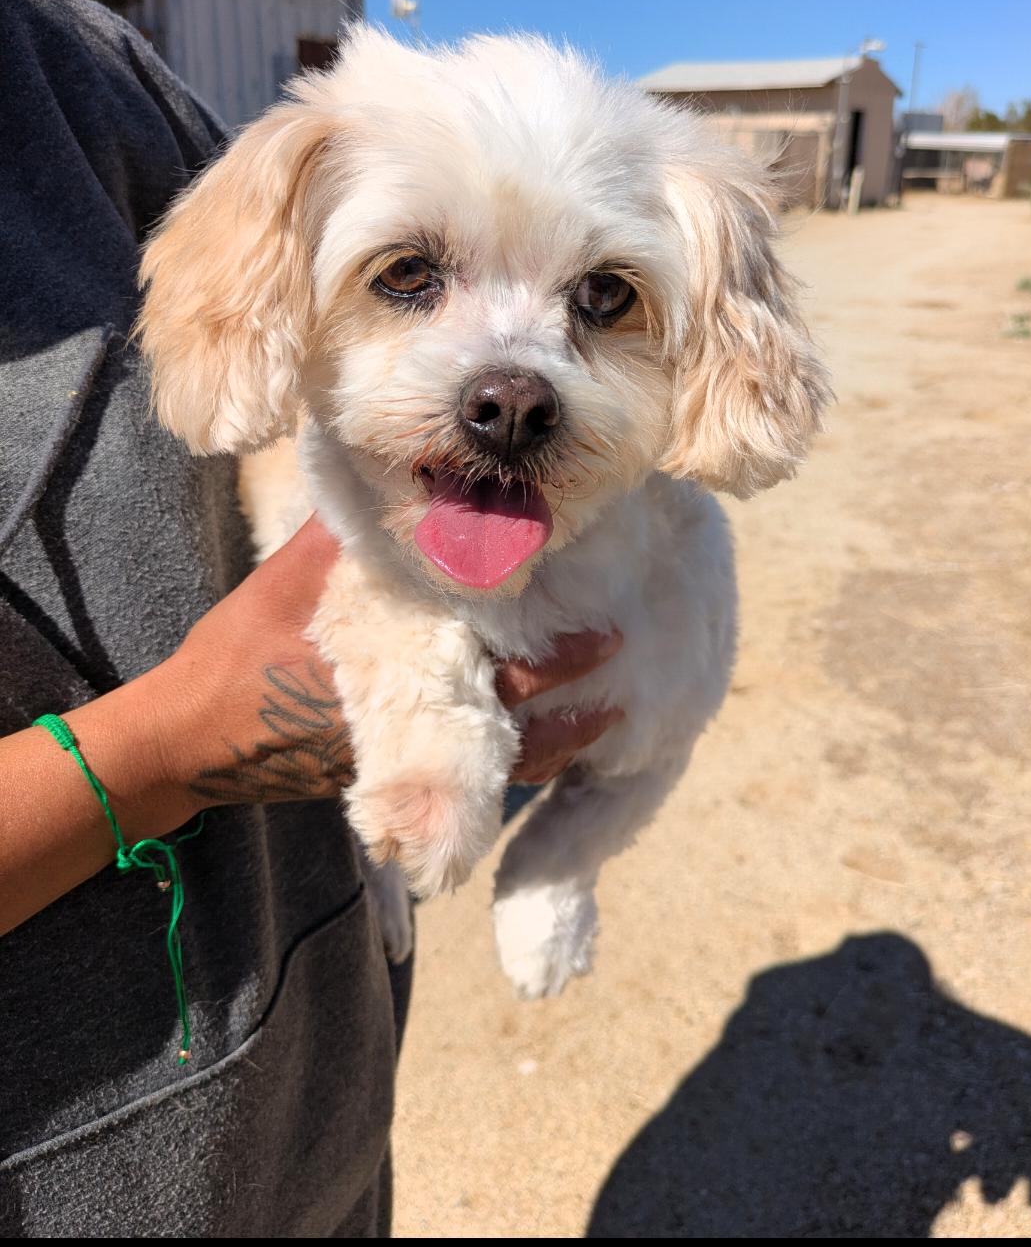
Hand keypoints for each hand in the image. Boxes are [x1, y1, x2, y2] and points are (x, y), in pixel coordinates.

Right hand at [163, 519, 622, 808]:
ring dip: (560, 742)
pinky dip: (515, 766)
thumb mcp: (294, 576)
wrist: (192, 739)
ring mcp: (404, 755)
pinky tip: (546, 751)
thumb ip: (346, 532)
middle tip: (622, 654)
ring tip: (610, 718)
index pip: (502, 663)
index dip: (559, 648)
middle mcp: (413, 719)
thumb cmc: (241, 650)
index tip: (606, 623)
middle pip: (518, 713)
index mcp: (402, 668)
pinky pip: (471, 780)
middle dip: (573, 688)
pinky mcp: (391, 774)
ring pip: (506, 762)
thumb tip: (382, 467)